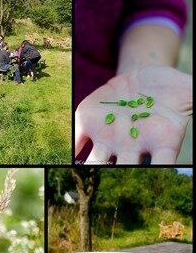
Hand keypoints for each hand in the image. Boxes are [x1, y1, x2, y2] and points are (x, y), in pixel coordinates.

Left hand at [75, 66, 191, 163]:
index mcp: (160, 143)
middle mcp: (133, 147)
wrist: (144, 78)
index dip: (157, 168)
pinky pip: (77, 142)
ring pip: (96, 160)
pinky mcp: (90, 124)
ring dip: (89, 165)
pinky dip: (72, 149)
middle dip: (116, 173)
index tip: (154, 169)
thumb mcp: (192, 91)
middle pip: (123, 168)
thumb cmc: (173, 90)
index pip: (160, 163)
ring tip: (82, 169)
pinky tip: (69, 153)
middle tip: (112, 174)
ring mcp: (109, 139)